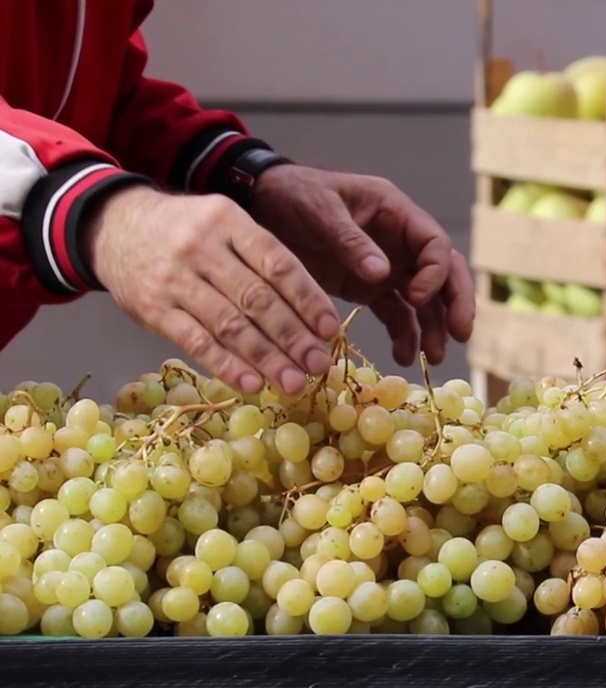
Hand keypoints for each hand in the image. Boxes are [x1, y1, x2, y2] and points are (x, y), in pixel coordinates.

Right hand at [86, 186, 340, 394]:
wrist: (113, 225)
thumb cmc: (187, 232)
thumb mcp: (225, 226)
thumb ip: (263, 261)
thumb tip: (313, 313)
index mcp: (229, 222)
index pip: (278, 264)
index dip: (308, 299)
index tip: (329, 329)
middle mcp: (202, 248)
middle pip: (257, 299)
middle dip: (293, 337)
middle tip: (318, 365)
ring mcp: (174, 279)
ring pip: (229, 324)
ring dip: (267, 359)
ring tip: (294, 383)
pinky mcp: (153, 308)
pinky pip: (195, 342)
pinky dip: (226, 365)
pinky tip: (252, 384)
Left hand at [249, 165, 474, 365]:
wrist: (262, 204)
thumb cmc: (294, 194)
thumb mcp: (320, 210)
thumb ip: (350, 239)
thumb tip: (383, 273)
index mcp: (396, 213)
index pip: (435, 244)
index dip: (435, 272)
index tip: (416, 296)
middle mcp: (400, 241)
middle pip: (445, 273)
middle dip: (456, 304)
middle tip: (461, 335)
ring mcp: (388, 266)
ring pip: (425, 299)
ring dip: (434, 327)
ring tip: (433, 357)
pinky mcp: (370, 288)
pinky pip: (396, 313)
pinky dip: (403, 334)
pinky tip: (402, 356)